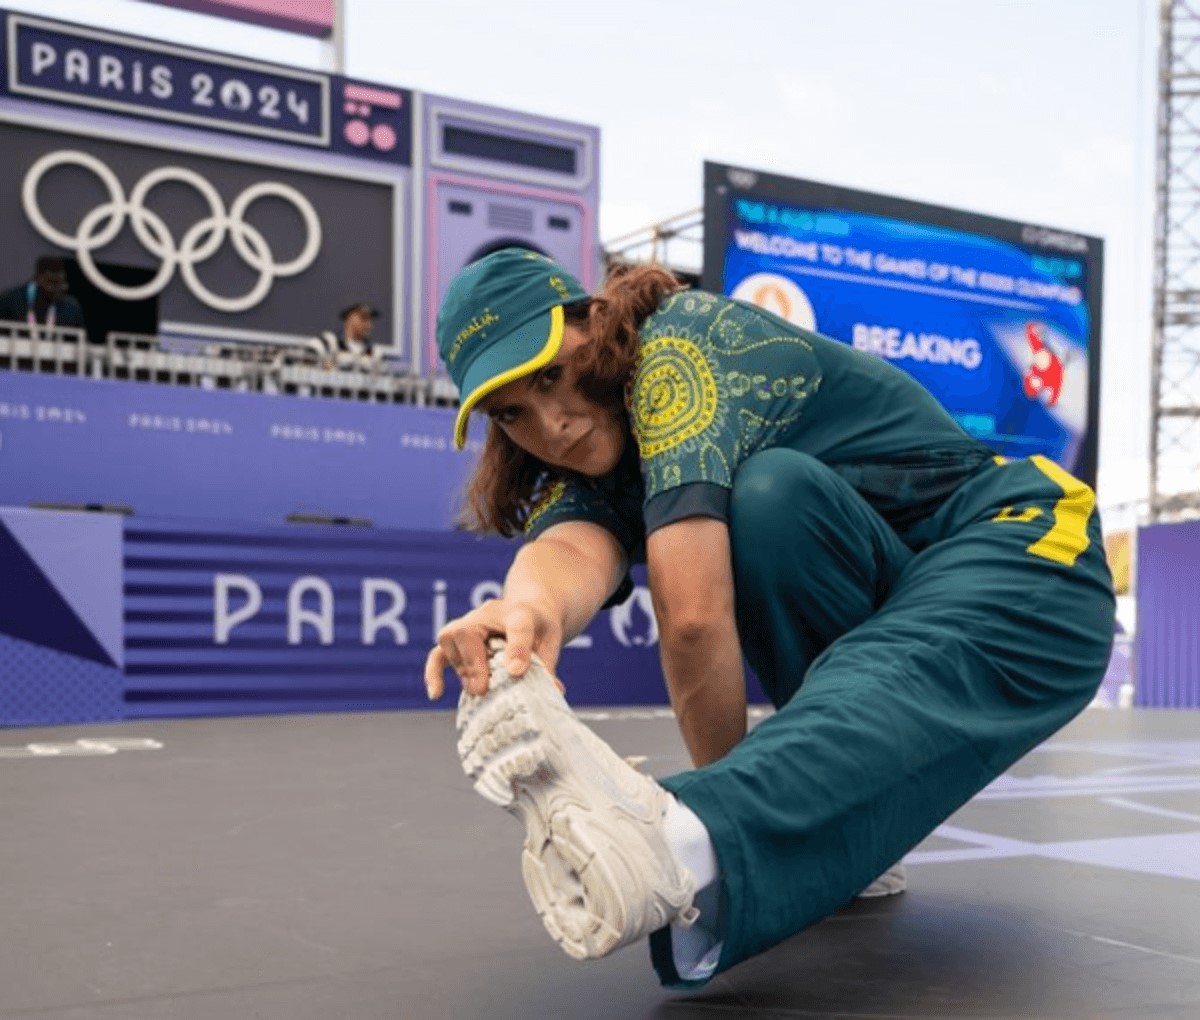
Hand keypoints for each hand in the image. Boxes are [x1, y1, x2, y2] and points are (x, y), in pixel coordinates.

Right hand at [423, 597, 563, 700]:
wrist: (528, 607)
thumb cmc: (539, 625)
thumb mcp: (551, 641)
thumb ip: (548, 665)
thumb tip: (553, 690)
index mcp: (521, 613)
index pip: (518, 625)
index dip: (517, 648)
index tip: (516, 672)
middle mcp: (488, 614)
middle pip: (468, 632)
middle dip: (473, 664)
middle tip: (483, 689)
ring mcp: (468, 623)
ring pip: (450, 641)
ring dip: (463, 670)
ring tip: (479, 689)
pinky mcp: (456, 639)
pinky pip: (438, 652)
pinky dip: (434, 673)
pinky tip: (436, 694)